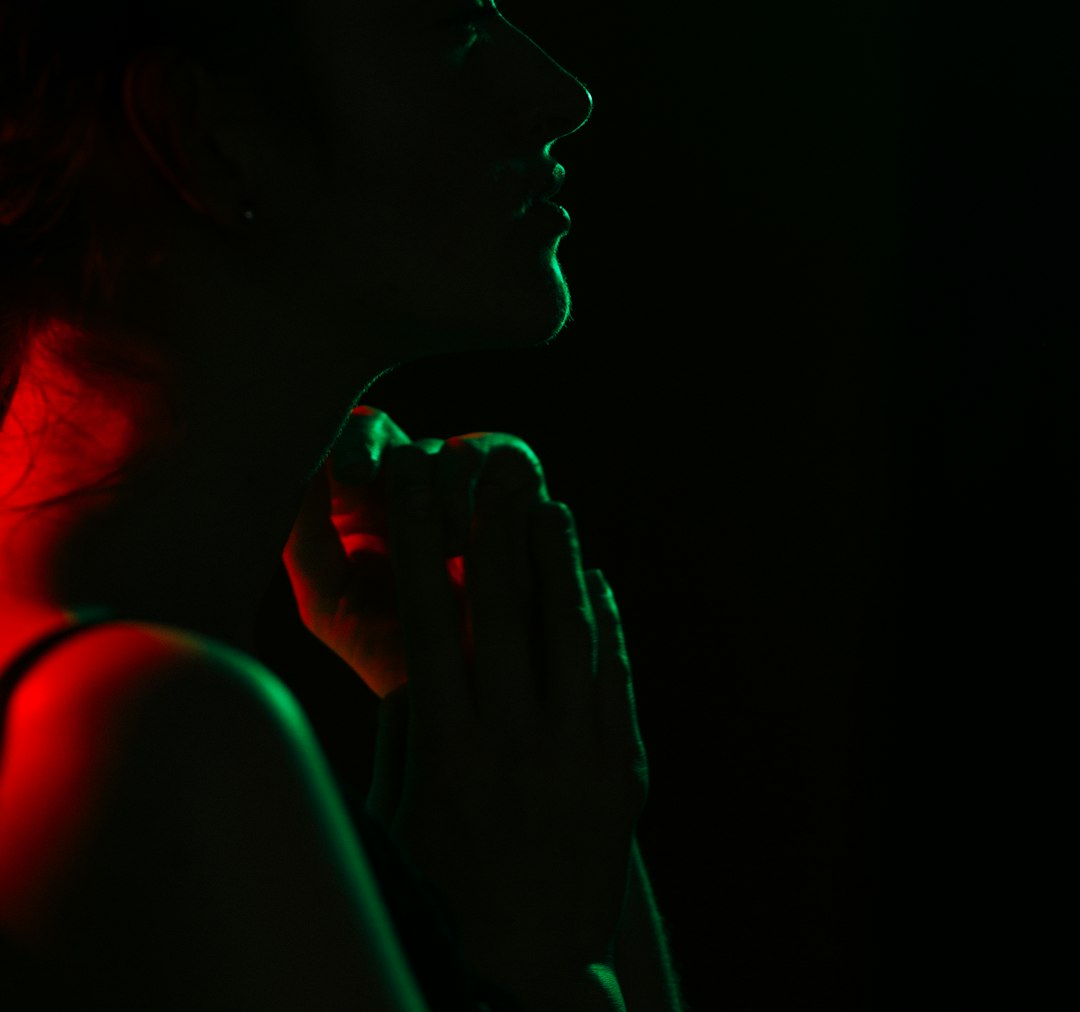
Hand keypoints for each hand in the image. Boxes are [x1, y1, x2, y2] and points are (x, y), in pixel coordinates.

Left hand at [284, 405, 521, 697]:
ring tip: (438, 557)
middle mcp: (403, 473)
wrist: (467, 683)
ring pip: (429, 449)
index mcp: (353, 496)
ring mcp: (458, 467)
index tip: (344, 473)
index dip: (334, 446)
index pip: (332, 445)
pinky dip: (471, 504)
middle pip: (375, 427)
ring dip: (429, 503)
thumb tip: (293, 479)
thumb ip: (301, 540)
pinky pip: (484, 462)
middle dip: (366, 449)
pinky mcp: (510, 469)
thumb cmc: (389, 642)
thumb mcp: (328, 600)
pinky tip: (468, 549)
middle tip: (356, 475)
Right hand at [373, 430, 649, 993]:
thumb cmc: (441, 892)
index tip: (412, 480)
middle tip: (488, 463)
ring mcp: (577, 757)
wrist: (527, 973)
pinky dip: (606, 626)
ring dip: (556, 561)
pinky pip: (615, 680)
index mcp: (445, 750)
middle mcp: (513, 743)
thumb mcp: (400, 810)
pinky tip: (595, 582)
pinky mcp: (624, 774)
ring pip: (568, 634)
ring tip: (547, 502)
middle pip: (500, 610)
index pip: (425, 618)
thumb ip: (406, 724)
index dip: (417, 539)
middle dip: (490, 527)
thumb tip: (414, 643)